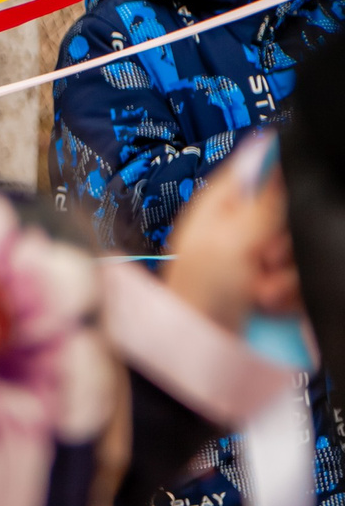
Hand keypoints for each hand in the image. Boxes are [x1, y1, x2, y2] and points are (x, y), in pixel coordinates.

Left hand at [164, 150, 296, 329]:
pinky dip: (295, 293)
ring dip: (289, 273)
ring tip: (259, 291)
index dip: (282, 182)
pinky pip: (309, 277)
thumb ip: (262, 200)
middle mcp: (244, 226)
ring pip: (307, 245)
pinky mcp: (282, 286)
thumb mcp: (228, 243)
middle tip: (263, 258)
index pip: (264, 166)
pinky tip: (269, 304)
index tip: (282, 206)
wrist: (203, 356)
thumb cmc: (195, 300)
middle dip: (287, 239)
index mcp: (222, 204)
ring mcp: (264, 258)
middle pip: (296, 209)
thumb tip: (274, 149)